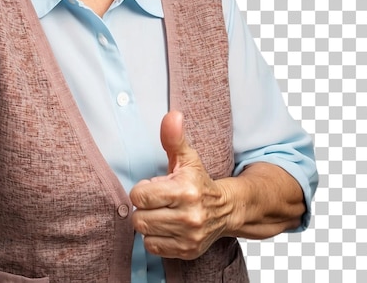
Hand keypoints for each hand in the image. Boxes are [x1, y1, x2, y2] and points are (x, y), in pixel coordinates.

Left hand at [129, 111, 232, 259]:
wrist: (226, 209)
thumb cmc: (199, 181)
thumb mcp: (187, 157)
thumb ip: (174, 137)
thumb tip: (172, 115)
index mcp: (185, 191)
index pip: (140, 196)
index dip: (142, 190)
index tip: (152, 187)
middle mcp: (189, 217)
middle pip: (140, 218)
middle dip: (144, 208)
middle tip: (156, 201)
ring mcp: (189, 237)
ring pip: (145, 233)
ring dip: (149, 223)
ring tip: (161, 213)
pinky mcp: (188, 251)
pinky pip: (153, 248)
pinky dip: (155, 238)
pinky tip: (166, 226)